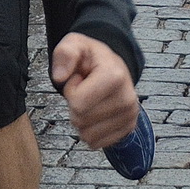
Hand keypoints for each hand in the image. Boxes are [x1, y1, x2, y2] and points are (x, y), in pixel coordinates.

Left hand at [50, 33, 138, 149]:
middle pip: (80, 121)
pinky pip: (96, 144)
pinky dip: (91, 131)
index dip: (71, 91)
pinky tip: (97, 113)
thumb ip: (65, 53)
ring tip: (91, 101)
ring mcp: (130, 116)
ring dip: (82, 121)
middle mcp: (128, 99)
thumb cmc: (91, 57)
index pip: (78, 104)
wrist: (113, 66)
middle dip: (75, 107)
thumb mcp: (75, 44)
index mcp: (115, 76)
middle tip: (85, 90)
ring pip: (87, 136)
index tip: (79, 79)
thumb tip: (59, 77)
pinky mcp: (128, 129)